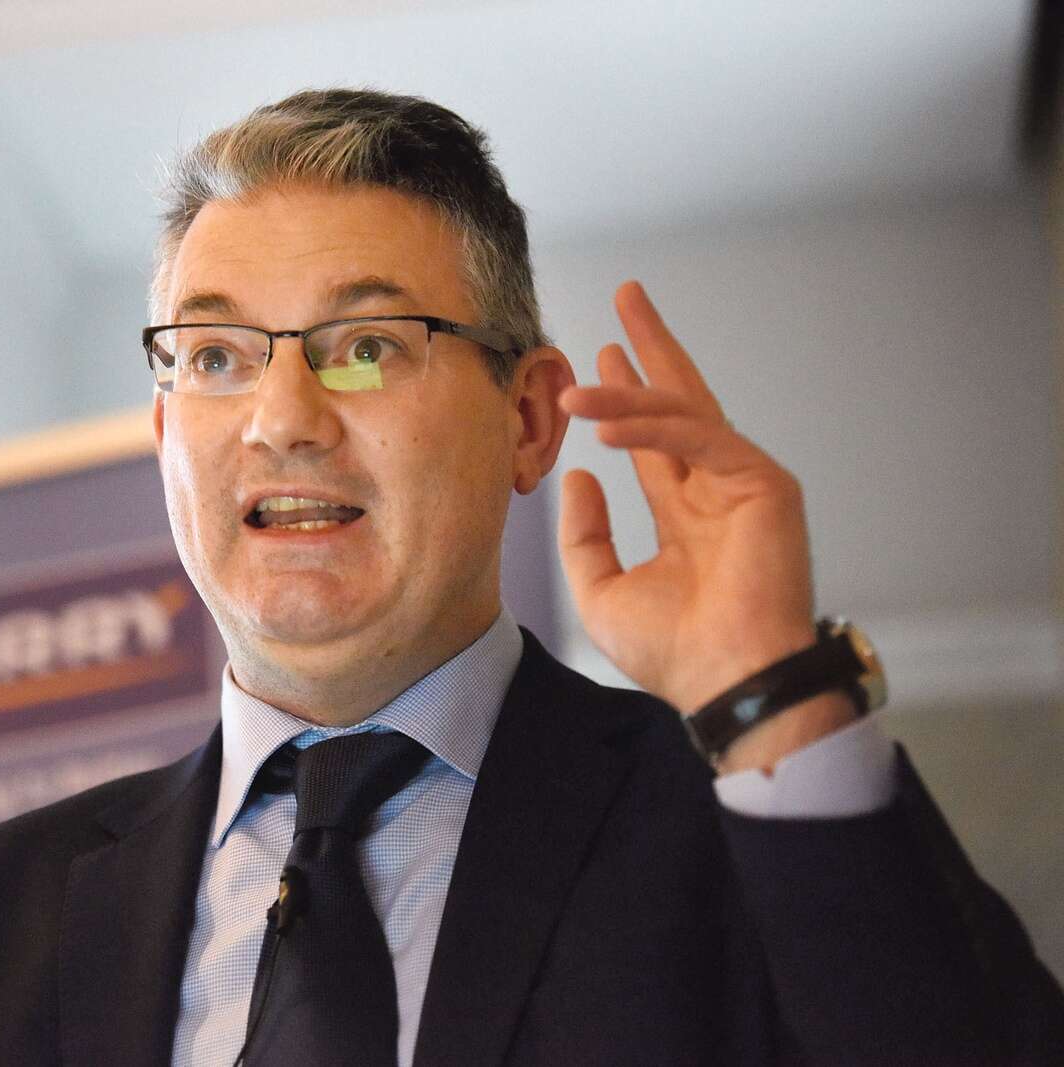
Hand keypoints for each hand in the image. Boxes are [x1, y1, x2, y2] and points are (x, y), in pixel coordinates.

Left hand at [555, 282, 853, 769]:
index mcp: (687, 514)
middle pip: (681, 401)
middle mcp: (717, 491)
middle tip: (628, 296)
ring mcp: (744, 484)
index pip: (654, 441)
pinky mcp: (764, 484)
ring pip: (683, 414)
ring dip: (632, 388)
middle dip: (654, 348)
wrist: (725, 683)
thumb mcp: (602, 590)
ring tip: (588, 366)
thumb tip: (578, 476)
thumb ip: (585, 534)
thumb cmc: (674, 651)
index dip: (626, 399)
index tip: (601, 358)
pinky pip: (698, 438)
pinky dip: (650, 426)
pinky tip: (605, 422)